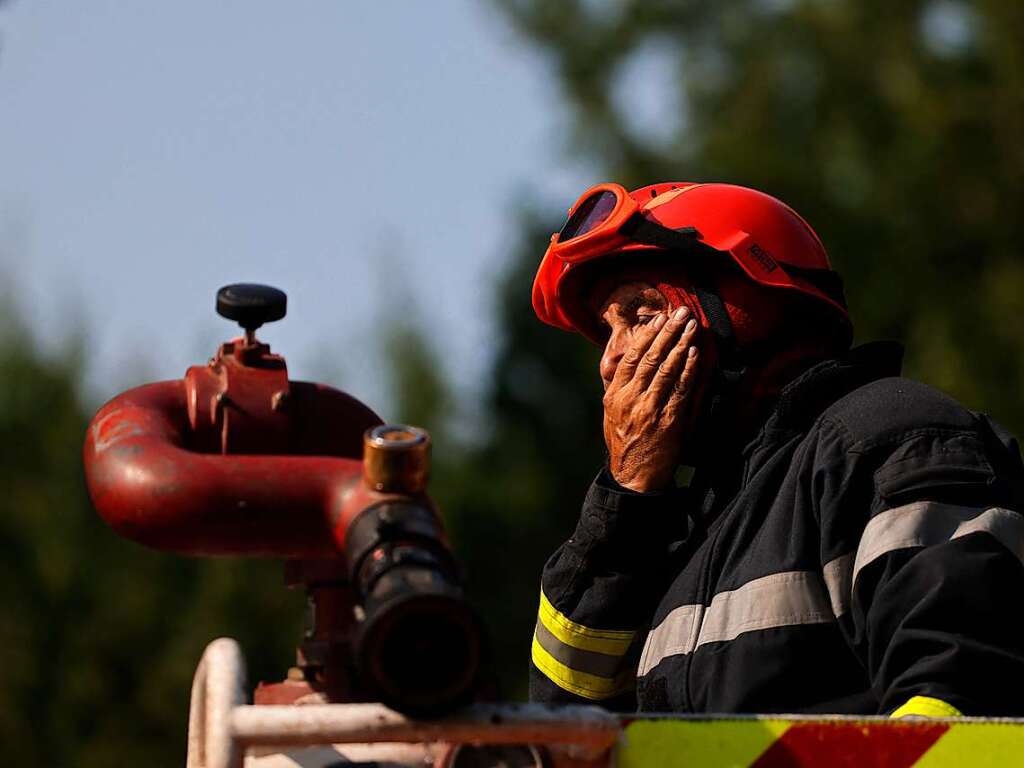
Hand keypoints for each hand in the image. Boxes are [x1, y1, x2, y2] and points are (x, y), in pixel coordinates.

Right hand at [603, 306, 700, 491]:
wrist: (633, 478)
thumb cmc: (625, 445)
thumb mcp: (612, 415)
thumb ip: (620, 390)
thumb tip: (630, 364)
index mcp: (615, 395)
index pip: (630, 358)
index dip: (646, 336)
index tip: (658, 320)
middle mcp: (630, 399)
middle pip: (649, 357)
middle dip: (667, 332)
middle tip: (680, 313)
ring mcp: (648, 409)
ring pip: (665, 368)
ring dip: (680, 343)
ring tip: (691, 325)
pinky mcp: (667, 420)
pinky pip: (680, 388)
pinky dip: (688, 368)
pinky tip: (694, 353)